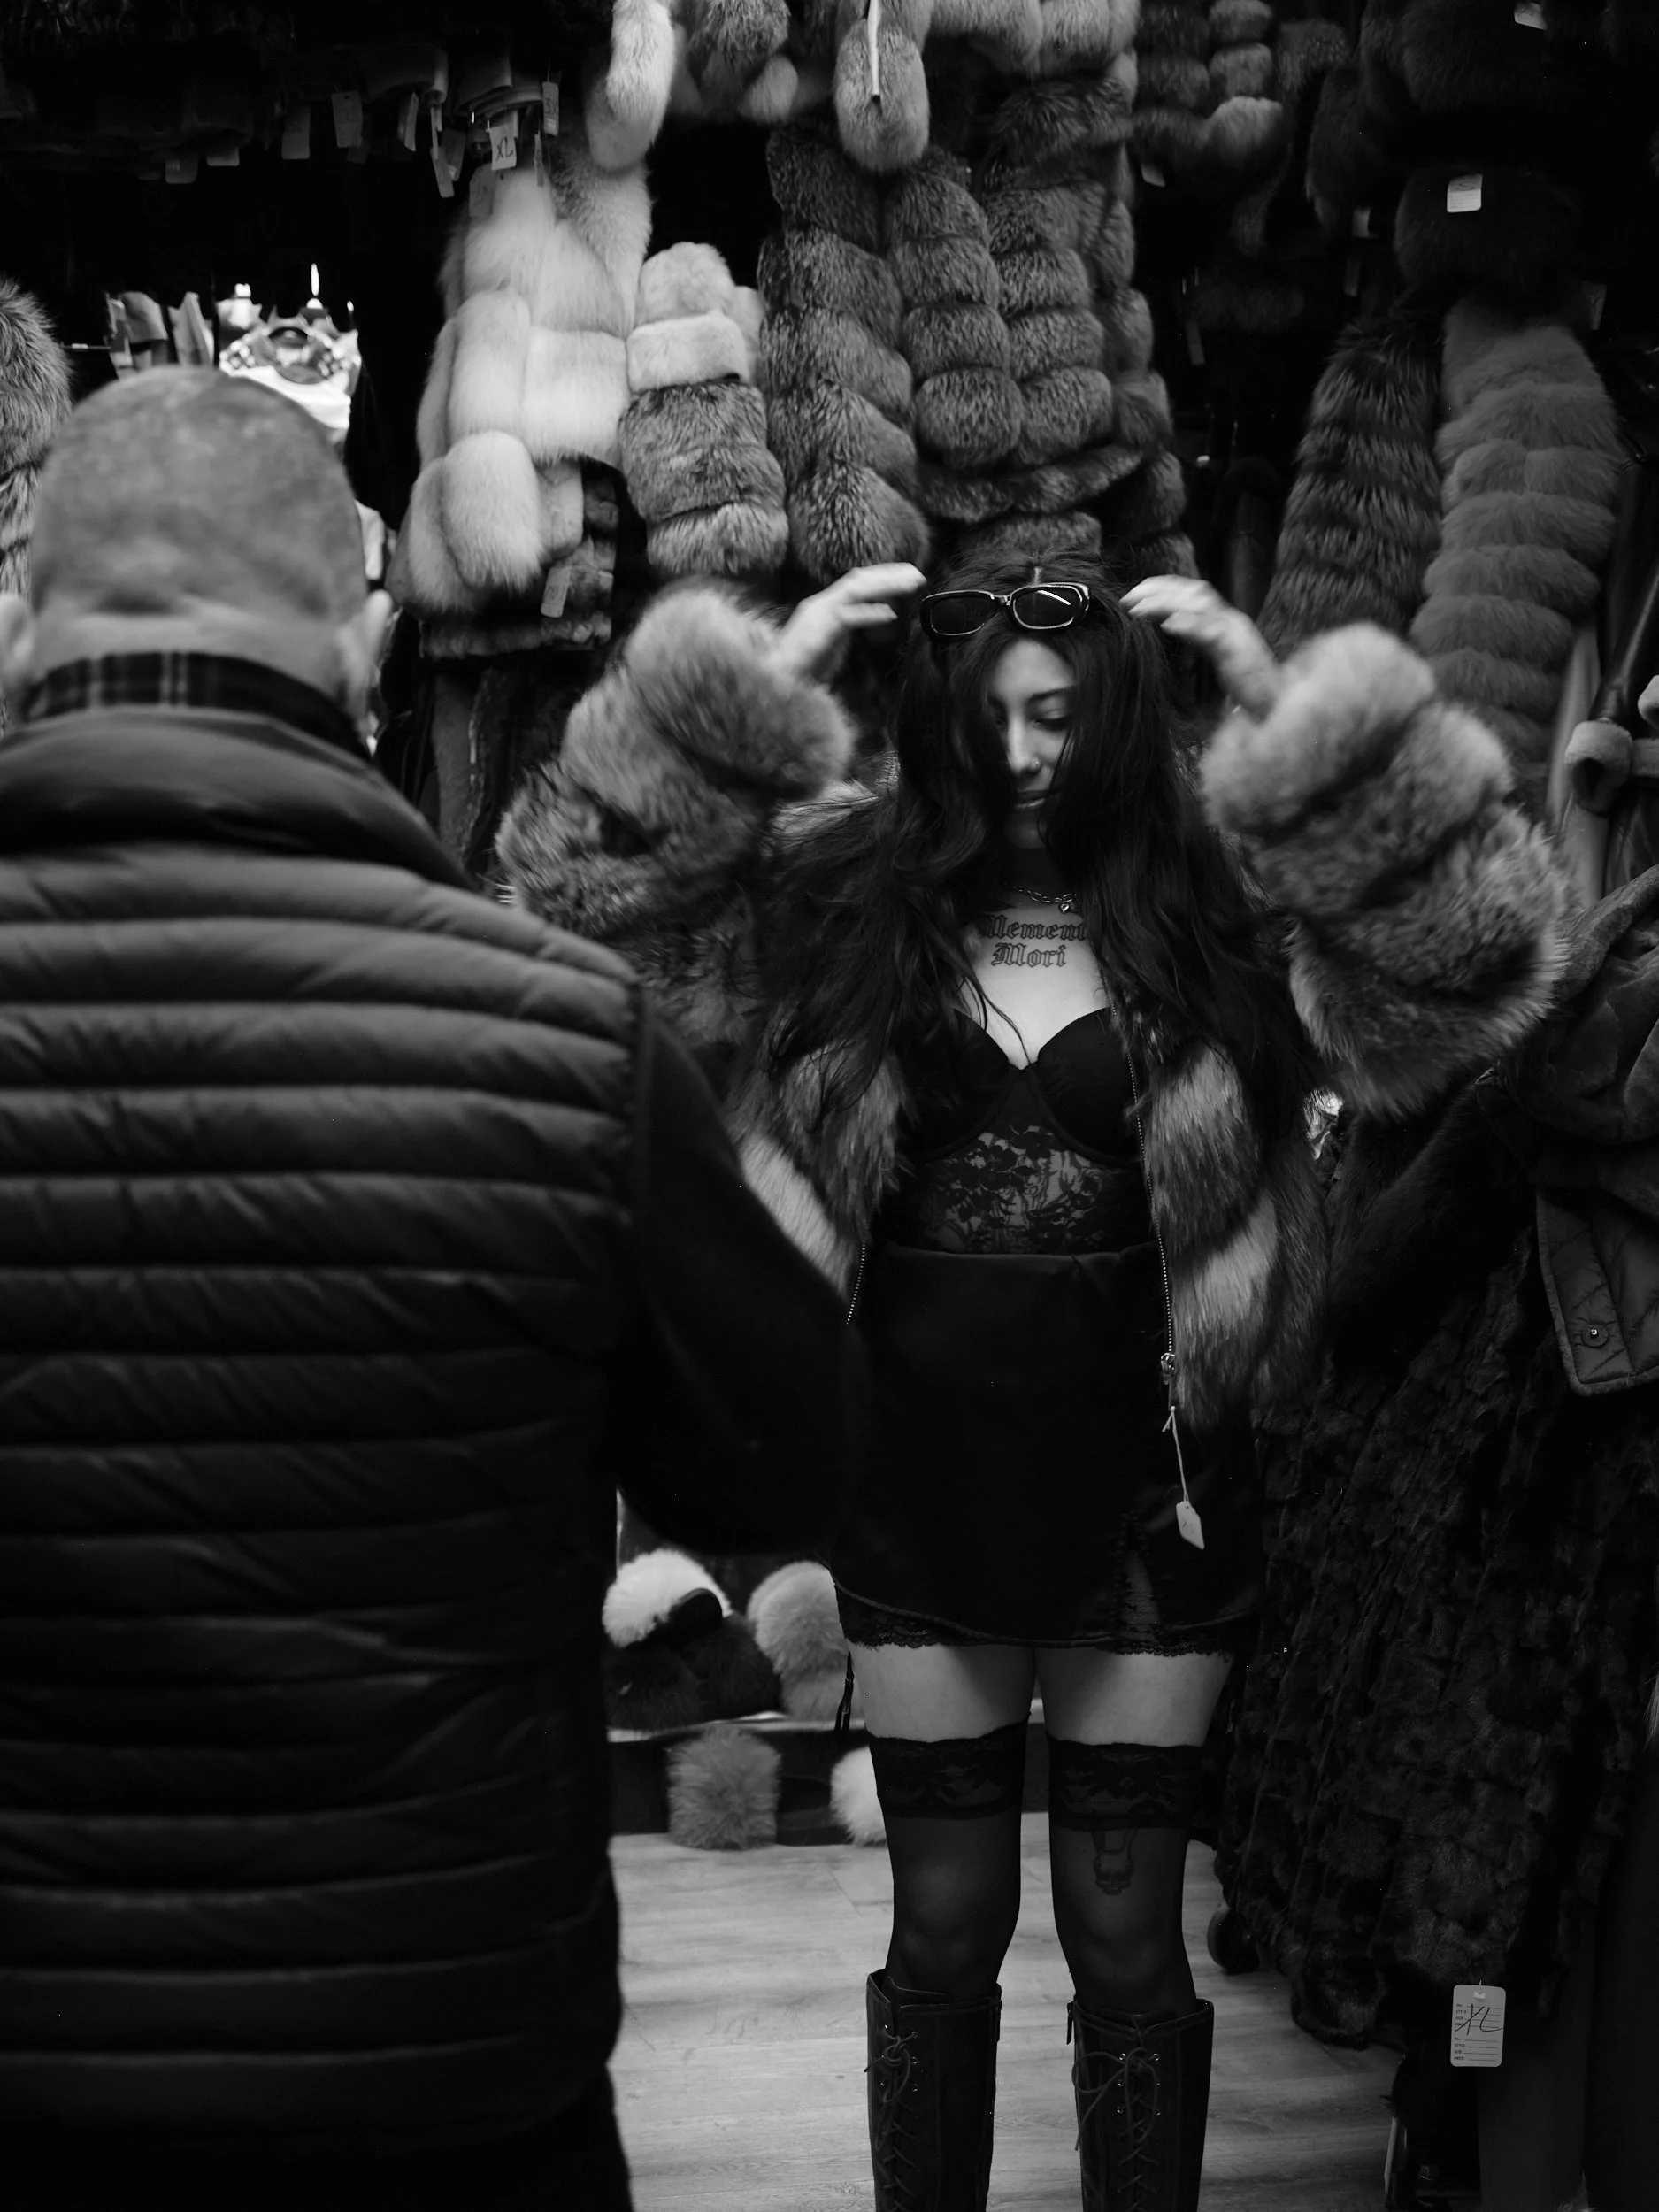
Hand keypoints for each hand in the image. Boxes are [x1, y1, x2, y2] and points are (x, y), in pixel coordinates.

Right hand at [771, 563, 927, 685]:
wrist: (774, 686)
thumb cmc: (803, 671)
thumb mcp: (832, 643)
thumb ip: (850, 627)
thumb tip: (877, 617)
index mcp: (822, 606)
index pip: (855, 582)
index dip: (882, 576)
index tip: (907, 576)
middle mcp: (819, 604)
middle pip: (858, 580)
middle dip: (889, 575)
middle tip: (916, 574)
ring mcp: (817, 615)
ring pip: (856, 591)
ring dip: (886, 586)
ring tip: (911, 586)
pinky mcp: (818, 632)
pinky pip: (848, 618)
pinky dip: (871, 614)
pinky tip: (890, 615)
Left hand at [1122, 574, 1281, 718]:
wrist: (1276, 706)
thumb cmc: (1247, 688)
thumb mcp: (1217, 658)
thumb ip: (1198, 641)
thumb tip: (1171, 628)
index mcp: (1226, 620)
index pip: (1193, 592)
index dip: (1164, 587)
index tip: (1136, 594)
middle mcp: (1232, 620)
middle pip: (1194, 591)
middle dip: (1158, 589)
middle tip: (1128, 598)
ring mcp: (1235, 633)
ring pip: (1198, 605)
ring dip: (1164, 603)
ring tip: (1138, 608)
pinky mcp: (1237, 651)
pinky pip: (1210, 631)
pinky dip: (1187, 624)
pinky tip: (1166, 624)